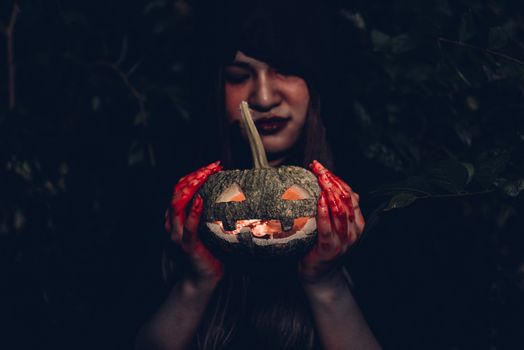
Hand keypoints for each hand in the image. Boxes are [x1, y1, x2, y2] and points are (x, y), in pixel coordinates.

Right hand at [165, 161, 223, 289]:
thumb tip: (234, 192)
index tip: (212, 166)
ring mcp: (178, 235)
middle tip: (212, 166)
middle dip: (194, 176)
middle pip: (177, 191)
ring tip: (204, 176)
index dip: (194, 174)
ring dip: (192, 188)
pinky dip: (193, 213)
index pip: (180, 188)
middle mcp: (173, 223)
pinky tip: (201, 201)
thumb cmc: (209, 251)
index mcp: (176, 216)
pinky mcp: (187, 246)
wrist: (202, 279)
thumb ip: (211, 211)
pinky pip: (189, 228)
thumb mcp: (208, 226)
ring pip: (177, 205)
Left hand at [299, 160, 364, 283]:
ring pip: (340, 210)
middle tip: (317, 167)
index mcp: (356, 222)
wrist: (318, 276)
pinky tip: (319, 201)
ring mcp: (344, 241)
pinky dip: (324, 213)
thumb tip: (320, 184)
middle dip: (331, 180)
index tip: (320, 166)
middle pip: (346, 198)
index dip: (336, 177)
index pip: (350, 193)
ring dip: (329, 191)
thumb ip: (333, 208)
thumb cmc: (321, 246)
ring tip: (318, 178)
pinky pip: (328, 229)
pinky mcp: (330, 249)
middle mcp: (354, 230)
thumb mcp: (332, 225)